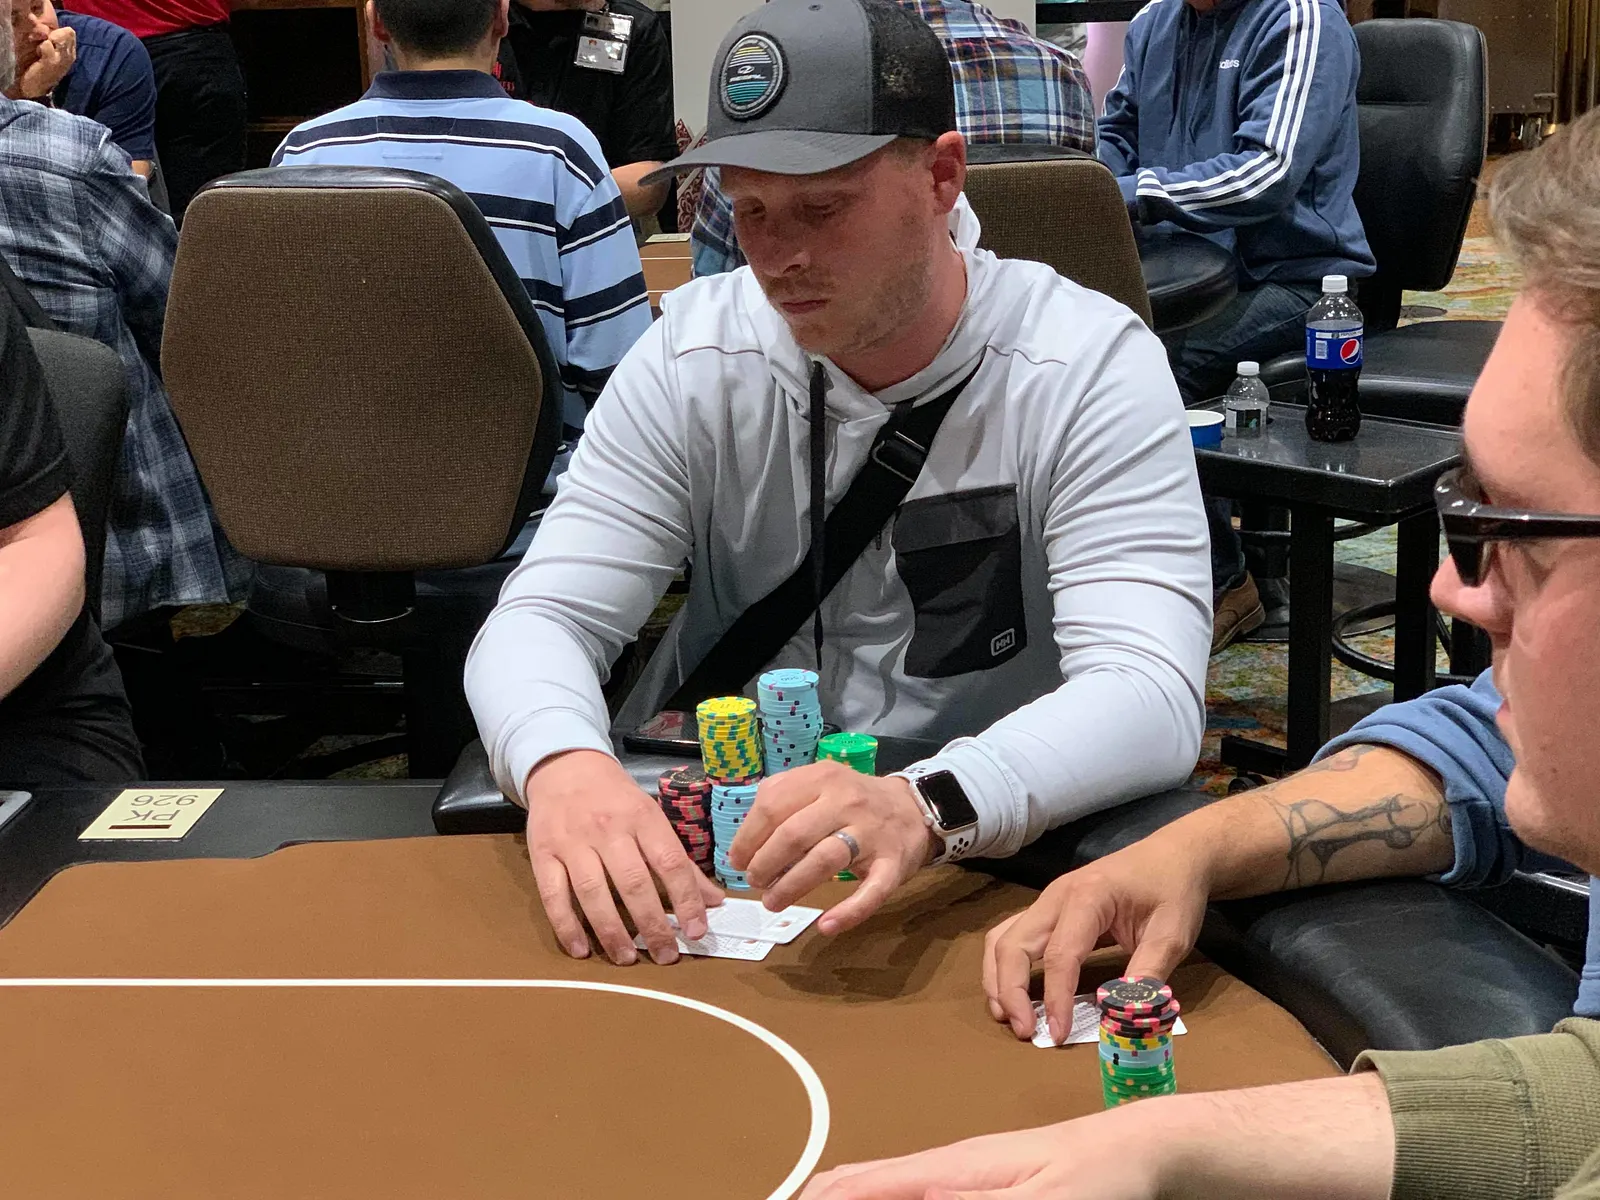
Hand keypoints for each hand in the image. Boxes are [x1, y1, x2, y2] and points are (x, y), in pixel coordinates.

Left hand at [13, 26, 75, 99]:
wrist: (36, 90)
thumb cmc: (41, 70)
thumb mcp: (51, 54)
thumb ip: (51, 40)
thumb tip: (38, 22)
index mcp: (71, 54)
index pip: (70, 32)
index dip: (58, 31)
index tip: (49, 39)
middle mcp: (70, 56)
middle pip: (68, 32)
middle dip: (54, 33)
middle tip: (44, 43)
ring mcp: (62, 59)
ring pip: (58, 36)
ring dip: (47, 39)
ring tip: (42, 51)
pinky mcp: (52, 62)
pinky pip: (46, 44)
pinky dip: (40, 48)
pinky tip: (39, 57)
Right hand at [524, 749, 723, 965]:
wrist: (565, 767)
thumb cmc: (616, 798)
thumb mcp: (652, 818)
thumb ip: (680, 861)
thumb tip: (714, 901)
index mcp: (642, 817)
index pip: (670, 862)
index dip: (686, 899)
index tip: (696, 931)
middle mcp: (608, 829)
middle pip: (633, 882)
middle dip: (652, 923)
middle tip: (665, 955)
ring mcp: (572, 841)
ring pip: (593, 892)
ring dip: (612, 930)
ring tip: (627, 959)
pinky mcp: (542, 854)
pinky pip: (553, 895)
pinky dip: (567, 926)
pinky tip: (582, 950)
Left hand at [729, 761, 935, 933]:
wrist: (913, 808)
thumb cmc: (853, 800)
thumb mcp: (819, 783)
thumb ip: (782, 797)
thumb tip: (745, 837)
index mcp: (821, 779)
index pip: (772, 806)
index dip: (747, 838)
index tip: (737, 861)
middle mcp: (846, 801)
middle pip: (794, 834)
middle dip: (765, 864)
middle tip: (754, 882)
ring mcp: (871, 833)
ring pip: (825, 860)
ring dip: (792, 886)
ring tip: (772, 902)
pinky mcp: (893, 864)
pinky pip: (872, 892)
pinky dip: (849, 912)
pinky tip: (826, 926)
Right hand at [799, 1109, 1162, 1199]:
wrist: (1134, 1148)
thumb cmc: (1096, 1174)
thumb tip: (919, 1195)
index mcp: (952, 1169)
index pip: (862, 1185)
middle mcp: (944, 1169)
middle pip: (858, 1184)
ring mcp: (958, 1176)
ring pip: (880, 1189)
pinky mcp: (977, 1187)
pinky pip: (910, 1195)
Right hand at [984, 830, 1207, 1043]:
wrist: (1173, 855)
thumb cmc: (1173, 890)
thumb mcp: (1172, 934)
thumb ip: (1147, 974)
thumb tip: (1121, 1016)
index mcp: (1088, 897)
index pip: (1060, 955)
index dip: (1055, 998)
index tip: (1058, 1035)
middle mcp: (1056, 896)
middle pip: (1014, 945)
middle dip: (1010, 992)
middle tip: (1026, 1033)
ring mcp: (1047, 901)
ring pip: (1003, 939)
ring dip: (998, 979)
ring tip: (1007, 1017)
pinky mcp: (1048, 910)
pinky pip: (1011, 935)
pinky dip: (1004, 966)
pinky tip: (1013, 992)